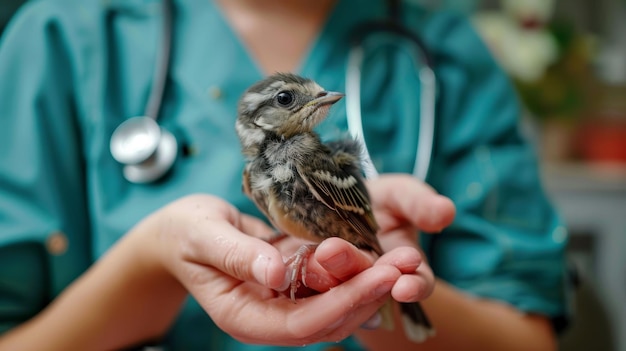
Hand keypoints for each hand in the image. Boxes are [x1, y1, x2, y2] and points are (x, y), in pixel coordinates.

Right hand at [144, 194, 414, 345]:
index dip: (340, 304)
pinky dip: (357, 272)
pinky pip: (331, 284)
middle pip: (328, 320)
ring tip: (407, 259)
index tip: (377, 279)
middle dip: (369, 294)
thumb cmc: (185, 233)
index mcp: (244, 317)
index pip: (300, 324)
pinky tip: (383, 253)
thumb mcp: (204, 236)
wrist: (181, 232)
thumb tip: (275, 274)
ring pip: (336, 305)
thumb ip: (236, 256)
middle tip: (407, 265)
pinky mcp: (294, 283)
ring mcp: (284, 302)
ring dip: (372, 284)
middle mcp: (269, 317)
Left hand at [271, 174, 454, 305]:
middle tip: (334, 252)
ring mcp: (339, 276)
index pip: (416, 282)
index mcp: (404, 266)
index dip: (413, 286)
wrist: (337, 198)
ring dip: (325, 268)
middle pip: (368, 281)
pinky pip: (304, 273)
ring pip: (335, 279)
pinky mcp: (307, 269)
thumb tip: (446, 212)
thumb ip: (420, 203)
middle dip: (355, 269)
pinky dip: (300, 264)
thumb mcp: (401, 195)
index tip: (405, 286)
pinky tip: (288, 258)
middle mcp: (372, 278)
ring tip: (317, 251)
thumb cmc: (379, 200)